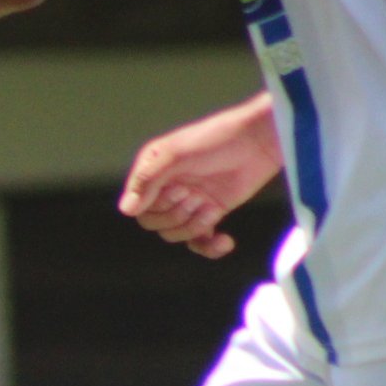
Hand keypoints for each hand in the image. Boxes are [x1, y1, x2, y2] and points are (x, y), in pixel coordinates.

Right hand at [117, 93, 281, 257]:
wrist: (258, 141)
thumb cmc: (216, 139)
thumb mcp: (176, 155)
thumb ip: (148, 180)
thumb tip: (126, 210)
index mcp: (152, 171)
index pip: (139, 206)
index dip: (158, 205)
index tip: (180, 189)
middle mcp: (166, 187)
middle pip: (155, 223)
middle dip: (176, 216)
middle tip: (195, 196)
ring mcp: (189, 202)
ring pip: (176, 234)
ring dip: (194, 227)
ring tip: (211, 208)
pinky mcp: (211, 212)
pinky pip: (200, 242)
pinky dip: (211, 247)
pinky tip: (225, 240)